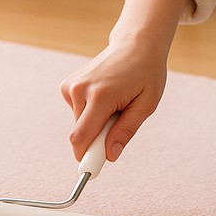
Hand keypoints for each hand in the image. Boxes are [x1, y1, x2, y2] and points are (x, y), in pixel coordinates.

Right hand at [61, 0, 189, 161]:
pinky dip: (90, 113)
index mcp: (101, 95)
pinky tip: (105, 97)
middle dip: (96, 140)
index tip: (91, 172)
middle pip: (80, 135)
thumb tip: (109, 156)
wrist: (135, 44)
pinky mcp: (68, 86)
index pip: (81, 137)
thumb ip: (126, 131)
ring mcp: (71, 86)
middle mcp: (80, 89)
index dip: (85, 158)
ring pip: (78, 125)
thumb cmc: (146, 73)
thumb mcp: (147, 104)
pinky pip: (77, 113)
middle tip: (118, 126)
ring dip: (96, 124)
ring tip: (115, 104)